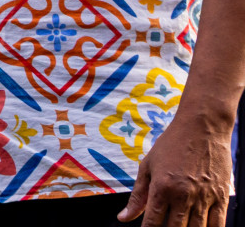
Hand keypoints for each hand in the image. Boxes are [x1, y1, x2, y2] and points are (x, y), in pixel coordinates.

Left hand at [118, 110, 232, 226]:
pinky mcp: (222, 197)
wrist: (203, 127)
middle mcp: (183, 195)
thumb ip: (137, 195)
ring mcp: (204, 198)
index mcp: (162, 187)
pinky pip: (218, 224)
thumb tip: (123, 218)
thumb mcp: (148, 165)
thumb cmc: (171, 144)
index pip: (153, 222)